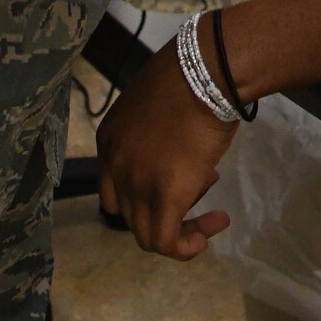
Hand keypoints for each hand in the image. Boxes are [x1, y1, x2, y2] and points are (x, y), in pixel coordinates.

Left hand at [96, 40, 237, 260]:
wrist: (205, 72)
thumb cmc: (189, 76)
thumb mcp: (158, 105)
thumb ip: (157, 133)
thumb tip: (178, 150)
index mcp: (109, 140)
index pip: (113, 188)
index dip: (143, 194)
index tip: (179, 179)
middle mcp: (115, 166)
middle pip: (129, 213)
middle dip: (166, 208)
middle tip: (204, 186)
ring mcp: (137, 184)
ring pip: (147, 234)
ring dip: (180, 233)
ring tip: (211, 221)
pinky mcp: (165, 197)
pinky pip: (167, 242)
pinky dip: (185, 247)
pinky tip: (210, 230)